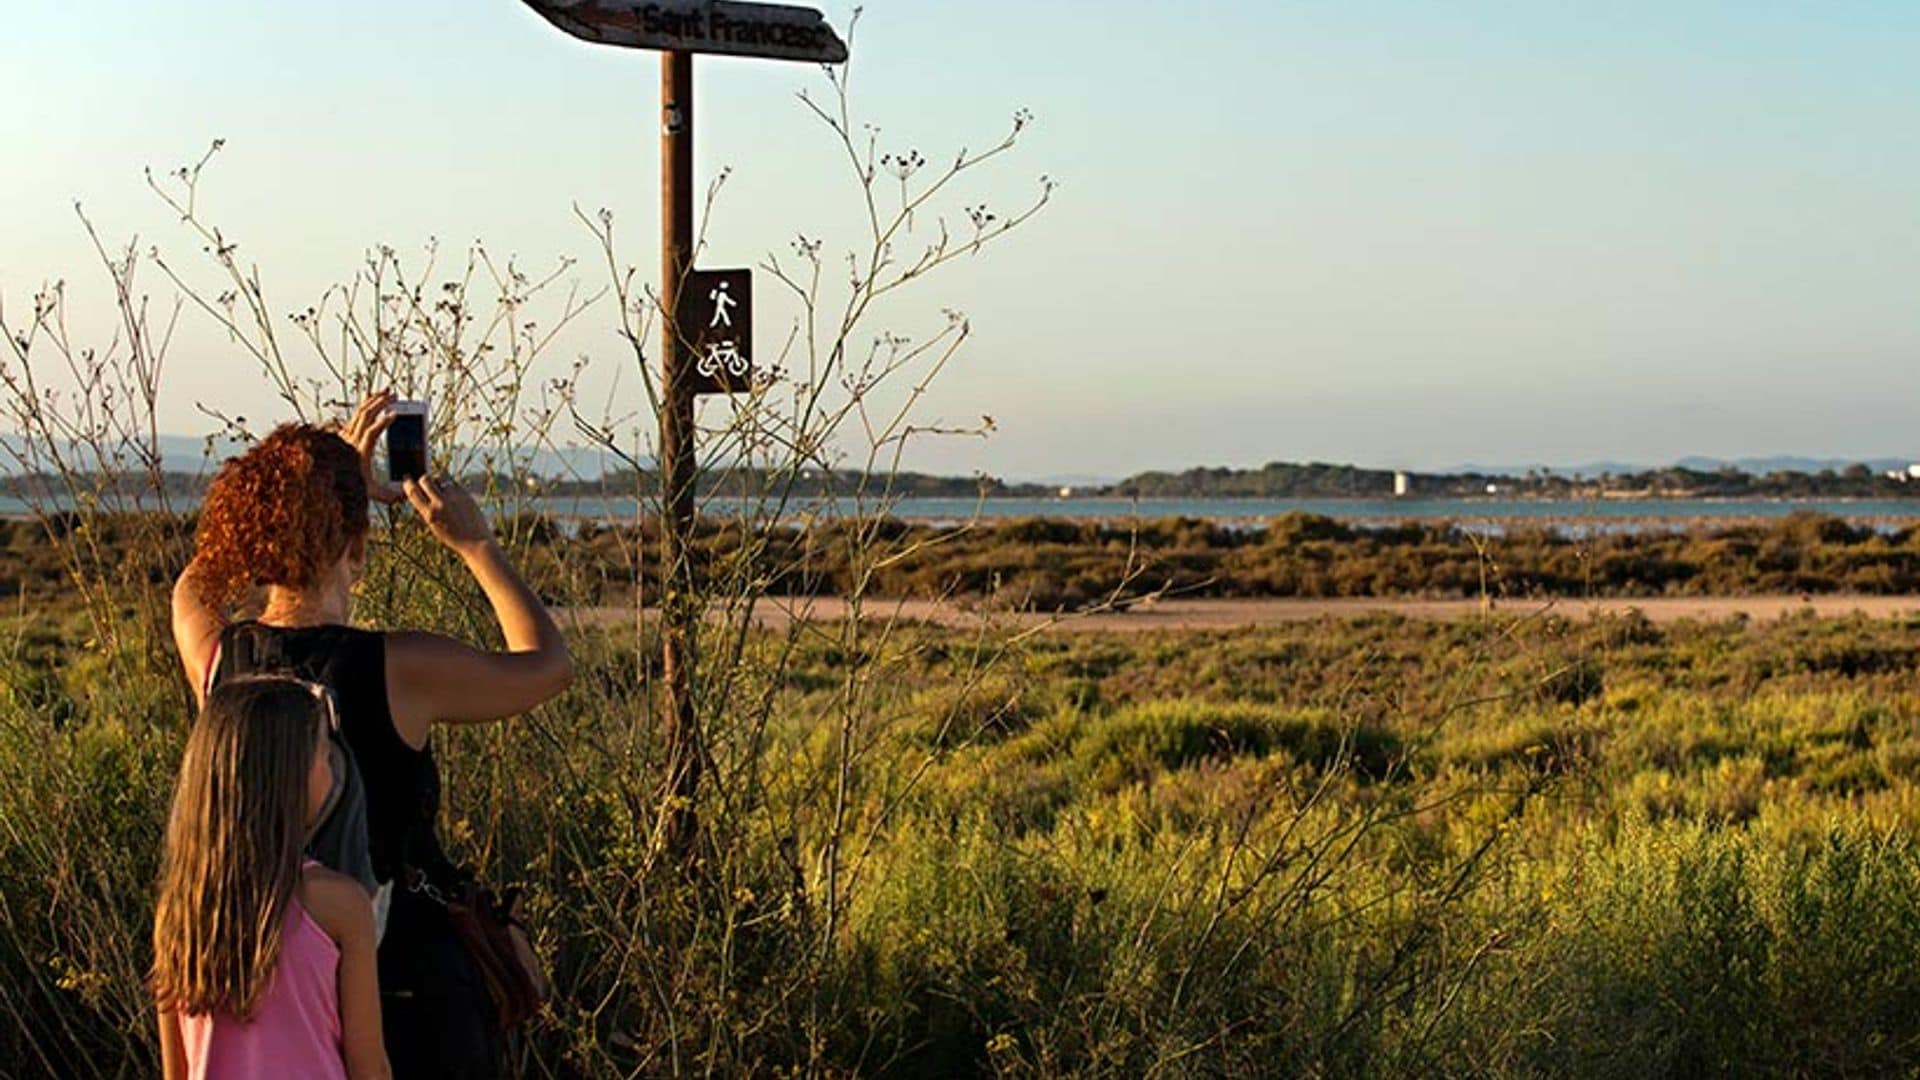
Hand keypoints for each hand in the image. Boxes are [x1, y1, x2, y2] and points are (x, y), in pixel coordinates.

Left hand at [338, 390, 402, 504]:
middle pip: (365, 416)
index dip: (382, 423)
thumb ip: (390, 495)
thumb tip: (406, 495)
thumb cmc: (349, 486)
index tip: (395, 414)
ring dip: (374, 400)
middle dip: (380, 404)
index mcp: (359, 453)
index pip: (371, 434)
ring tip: (388, 392)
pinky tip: (372, 395)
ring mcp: (346, 435)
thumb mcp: (371, 492)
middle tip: (395, 396)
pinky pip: (356, 414)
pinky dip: (365, 403)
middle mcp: (350, 441)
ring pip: (360, 412)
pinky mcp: (344, 432)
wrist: (323, 480)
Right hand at [403, 475, 491, 555]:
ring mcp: (454, 498)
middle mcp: (440, 504)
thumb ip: (427, 510)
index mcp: (430, 514)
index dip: (408, 484)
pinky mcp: (465, 494)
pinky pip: (453, 481)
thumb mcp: (434, 525)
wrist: (476, 541)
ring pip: (440, 477)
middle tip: (426, 483)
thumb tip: (419, 492)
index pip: (413, 492)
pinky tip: (451, 491)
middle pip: (425, 480)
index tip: (407, 480)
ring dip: (438, 480)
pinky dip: (449, 483)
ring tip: (440, 488)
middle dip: (423, 480)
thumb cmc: (454, 537)